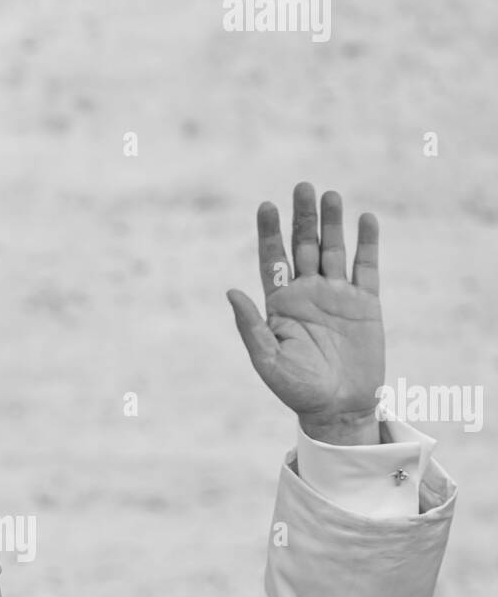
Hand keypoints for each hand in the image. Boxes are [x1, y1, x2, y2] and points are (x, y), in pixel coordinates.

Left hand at [227, 182, 383, 444]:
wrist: (338, 409)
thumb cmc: (297, 390)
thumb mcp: (268, 361)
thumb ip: (250, 326)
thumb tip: (230, 291)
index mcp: (280, 304)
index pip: (273, 259)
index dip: (269, 233)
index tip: (266, 206)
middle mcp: (307, 293)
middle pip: (304, 245)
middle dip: (302, 217)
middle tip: (302, 187)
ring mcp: (337, 295)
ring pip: (334, 249)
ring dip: (332, 222)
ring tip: (329, 195)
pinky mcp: (365, 303)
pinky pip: (366, 267)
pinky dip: (367, 243)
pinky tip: (365, 219)